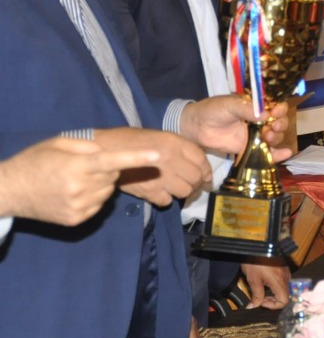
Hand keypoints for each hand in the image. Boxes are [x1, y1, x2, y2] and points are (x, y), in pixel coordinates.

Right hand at [0, 137, 160, 224]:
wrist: (9, 192)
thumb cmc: (34, 162)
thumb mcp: (56, 144)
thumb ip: (86, 145)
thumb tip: (108, 151)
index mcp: (76, 166)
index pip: (113, 161)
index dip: (137, 158)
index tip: (158, 155)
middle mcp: (80, 188)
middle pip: (113, 176)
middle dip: (105, 169)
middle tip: (82, 166)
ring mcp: (79, 207)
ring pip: (108, 191)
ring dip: (99, 184)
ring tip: (73, 180)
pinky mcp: (77, 220)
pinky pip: (99, 205)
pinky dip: (92, 198)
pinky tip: (71, 193)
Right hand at [94, 127, 211, 206]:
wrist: (102, 150)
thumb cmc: (130, 140)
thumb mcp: (160, 136)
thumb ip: (182, 149)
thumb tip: (202, 168)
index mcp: (173, 143)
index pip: (201, 160)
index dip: (206, 170)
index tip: (205, 176)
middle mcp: (169, 159)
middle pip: (195, 178)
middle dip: (196, 182)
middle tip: (189, 182)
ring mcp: (159, 177)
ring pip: (184, 192)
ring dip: (182, 191)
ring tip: (175, 186)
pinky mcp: (147, 191)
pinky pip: (166, 201)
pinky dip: (165, 198)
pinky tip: (160, 191)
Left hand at [180, 96, 291, 160]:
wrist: (196, 127)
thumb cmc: (213, 110)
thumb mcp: (229, 105)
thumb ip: (245, 109)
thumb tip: (265, 115)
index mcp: (256, 106)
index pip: (275, 106)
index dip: (280, 109)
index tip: (276, 112)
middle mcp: (260, 120)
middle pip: (279, 122)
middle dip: (281, 124)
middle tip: (274, 126)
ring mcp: (256, 135)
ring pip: (275, 137)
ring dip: (277, 137)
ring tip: (268, 137)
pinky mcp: (251, 149)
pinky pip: (268, 152)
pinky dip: (278, 154)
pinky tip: (286, 153)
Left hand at [242, 260, 290, 309]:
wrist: (258, 244)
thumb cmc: (255, 261)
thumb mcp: (253, 280)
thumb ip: (256, 295)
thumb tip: (253, 306)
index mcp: (279, 282)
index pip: (284, 301)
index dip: (272, 305)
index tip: (261, 302)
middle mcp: (286, 278)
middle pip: (285, 296)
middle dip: (273, 300)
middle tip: (260, 297)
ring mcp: (286, 272)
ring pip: (284, 289)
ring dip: (274, 293)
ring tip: (262, 289)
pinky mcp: (284, 268)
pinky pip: (283, 282)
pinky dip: (275, 286)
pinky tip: (265, 281)